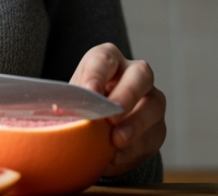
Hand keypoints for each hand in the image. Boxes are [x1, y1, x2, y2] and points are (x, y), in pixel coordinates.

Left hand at [70, 43, 166, 175]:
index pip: (104, 59)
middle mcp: (133, 74)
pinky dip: (134, 149)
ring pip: (154, 105)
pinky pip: (153, 135)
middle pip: (140, 74)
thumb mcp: (71, 103)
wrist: (95, 135)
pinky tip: (117, 158)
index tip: (90, 91)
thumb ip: (70, 104)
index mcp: (107, 61)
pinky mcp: (157, 127)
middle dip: (127, 95)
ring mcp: (150, 99)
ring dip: (135, 125)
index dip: (98, 74)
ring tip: (115, 141)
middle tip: (112, 116)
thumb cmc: (80, 110)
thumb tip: (61, 113)